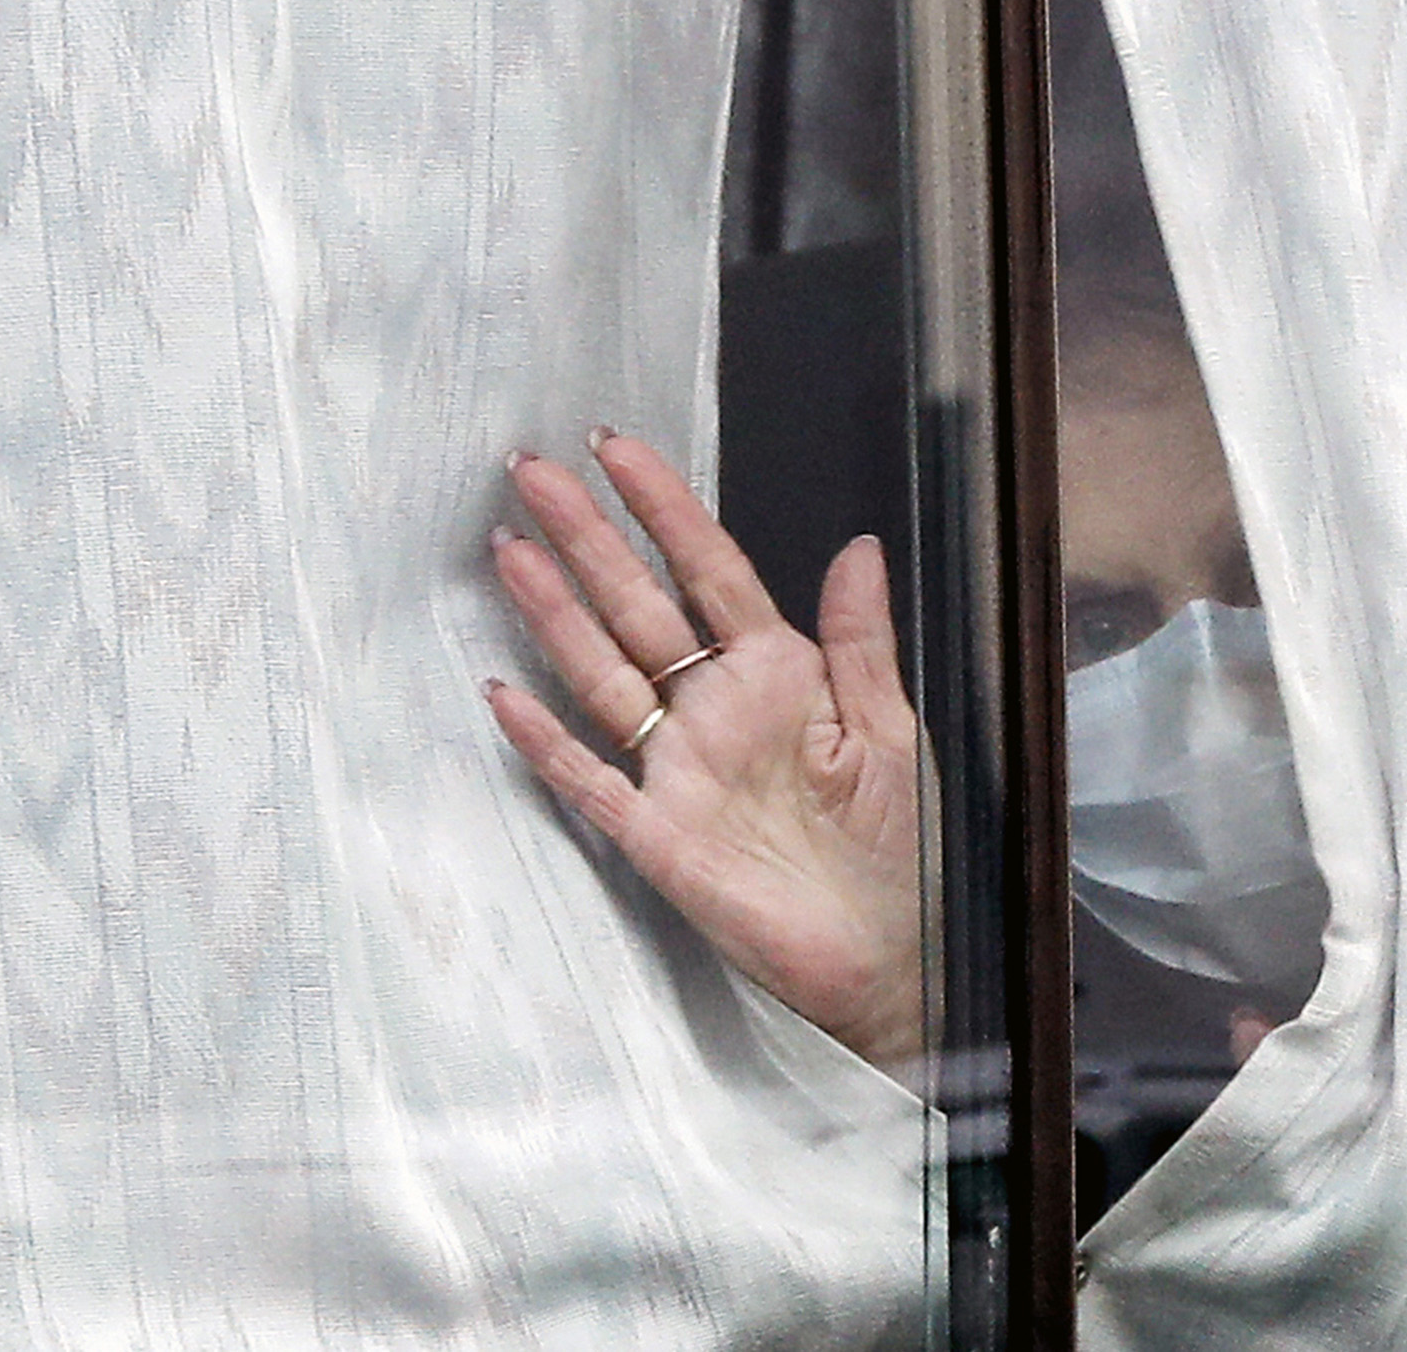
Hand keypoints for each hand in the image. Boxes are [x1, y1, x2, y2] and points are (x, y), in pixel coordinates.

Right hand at [483, 431, 923, 1071]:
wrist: (892, 959)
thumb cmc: (902, 850)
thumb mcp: (892, 730)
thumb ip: (860, 640)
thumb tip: (857, 545)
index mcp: (777, 674)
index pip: (708, 571)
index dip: (663, 508)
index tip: (617, 447)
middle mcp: (716, 710)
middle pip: (637, 605)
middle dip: (586, 536)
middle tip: (529, 469)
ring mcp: (679, 770)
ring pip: (601, 672)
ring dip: (553, 611)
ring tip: (506, 547)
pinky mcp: (657, 838)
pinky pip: (590, 779)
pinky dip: (546, 740)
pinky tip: (504, 692)